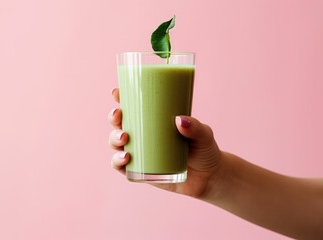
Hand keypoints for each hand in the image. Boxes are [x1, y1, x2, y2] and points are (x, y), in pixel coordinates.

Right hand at [108, 88, 222, 197]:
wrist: (209, 178)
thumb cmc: (204, 150)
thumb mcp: (203, 135)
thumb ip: (195, 128)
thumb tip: (179, 119)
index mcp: (153, 121)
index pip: (133, 106)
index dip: (120, 98)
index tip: (117, 92)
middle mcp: (142, 135)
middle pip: (119, 124)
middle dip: (113, 118)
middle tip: (119, 115)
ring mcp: (140, 153)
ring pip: (117, 143)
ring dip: (114, 139)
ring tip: (124, 138)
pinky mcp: (141, 171)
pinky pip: (122, 167)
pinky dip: (118, 161)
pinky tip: (125, 157)